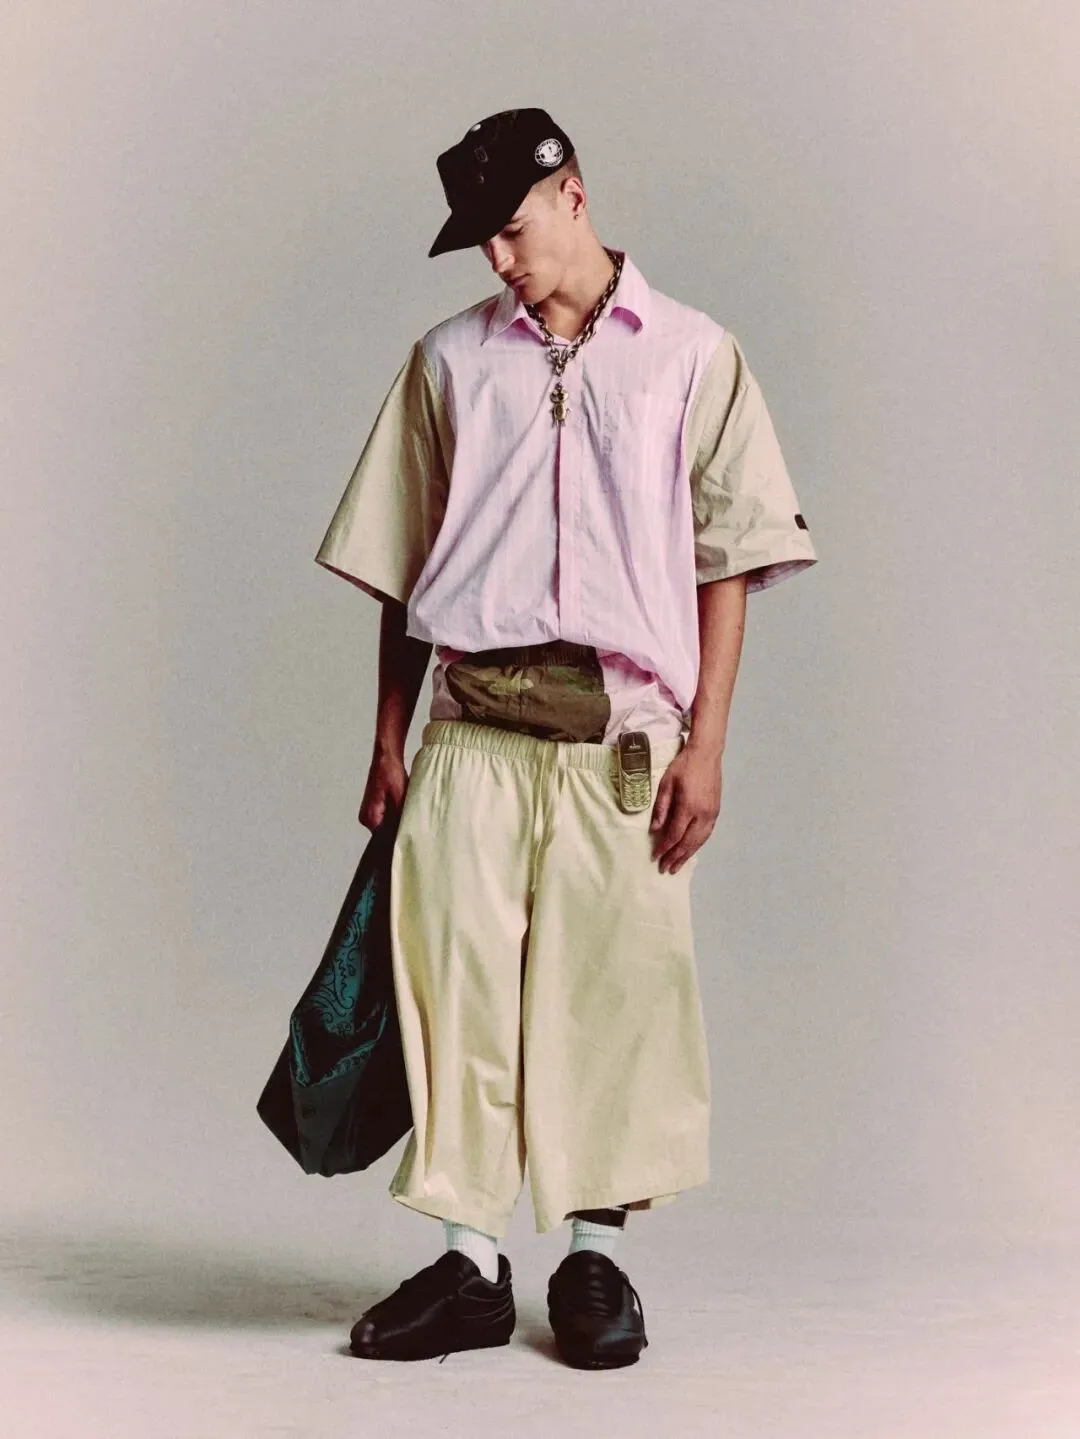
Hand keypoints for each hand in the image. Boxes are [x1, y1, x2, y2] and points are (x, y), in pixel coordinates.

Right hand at [358, 750, 408, 831]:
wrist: (386, 757)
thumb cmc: (390, 772)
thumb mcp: (400, 797)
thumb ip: (401, 818)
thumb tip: (405, 832)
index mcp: (370, 818)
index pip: (385, 839)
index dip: (399, 836)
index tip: (409, 832)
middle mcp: (366, 818)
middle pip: (386, 833)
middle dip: (399, 826)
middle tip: (409, 817)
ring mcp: (369, 813)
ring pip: (388, 824)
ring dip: (398, 819)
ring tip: (404, 806)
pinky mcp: (375, 808)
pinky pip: (387, 817)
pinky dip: (395, 813)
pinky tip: (401, 804)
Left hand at [649, 743, 721, 873]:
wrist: (706, 755)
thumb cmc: (684, 766)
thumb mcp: (666, 784)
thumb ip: (661, 807)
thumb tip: (654, 829)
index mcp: (688, 806)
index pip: (674, 834)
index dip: (664, 848)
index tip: (655, 857)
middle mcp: (702, 814)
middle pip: (688, 842)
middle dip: (676, 857)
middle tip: (665, 869)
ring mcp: (712, 814)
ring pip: (699, 841)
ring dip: (688, 855)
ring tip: (678, 866)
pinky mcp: (716, 812)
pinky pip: (706, 834)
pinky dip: (697, 845)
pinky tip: (691, 850)